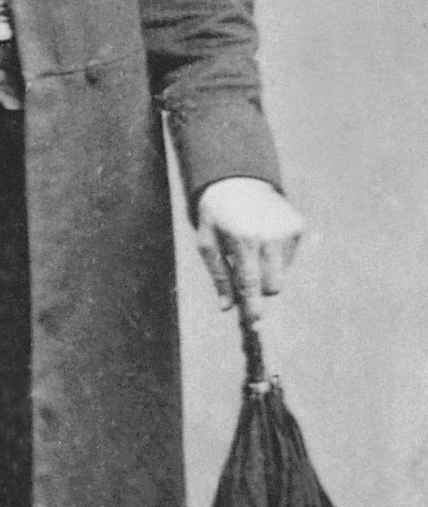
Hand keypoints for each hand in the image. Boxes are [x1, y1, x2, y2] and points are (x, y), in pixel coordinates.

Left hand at [195, 177, 304, 322]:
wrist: (238, 181)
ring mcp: (287, 230)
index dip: (253, 307)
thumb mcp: (206, 243)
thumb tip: (227, 307)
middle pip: (273, 286)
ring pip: (283, 274)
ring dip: (267, 270)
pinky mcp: (299, 226)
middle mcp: (269, 235)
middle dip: (259, 288)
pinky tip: (264, 238)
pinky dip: (277, 256)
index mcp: (243, 240)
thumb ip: (218, 276)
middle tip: (244, 273)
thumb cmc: (217, 216)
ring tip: (252, 248)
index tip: (256, 325)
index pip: (251, 283)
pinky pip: (290, 259)